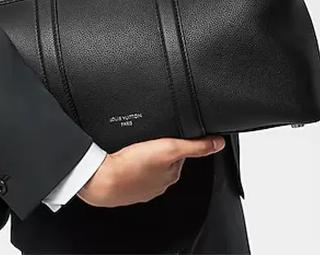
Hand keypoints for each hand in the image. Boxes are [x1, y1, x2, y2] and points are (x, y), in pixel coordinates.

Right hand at [76, 135, 224, 207]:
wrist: (101, 179)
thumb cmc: (131, 166)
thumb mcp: (168, 148)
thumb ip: (194, 145)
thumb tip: (218, 143)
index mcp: (171, 174)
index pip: (180, 152)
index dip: (174, 139)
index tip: (167, 133)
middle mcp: (159, 183)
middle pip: (164, 158)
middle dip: (159, 146)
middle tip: (149, 137)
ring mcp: (142, 186)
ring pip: (148, 165)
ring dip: (144, 155)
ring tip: (136, 146)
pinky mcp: (127, 185)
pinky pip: (133, 170)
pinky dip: (131, 163)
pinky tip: (125, 158)